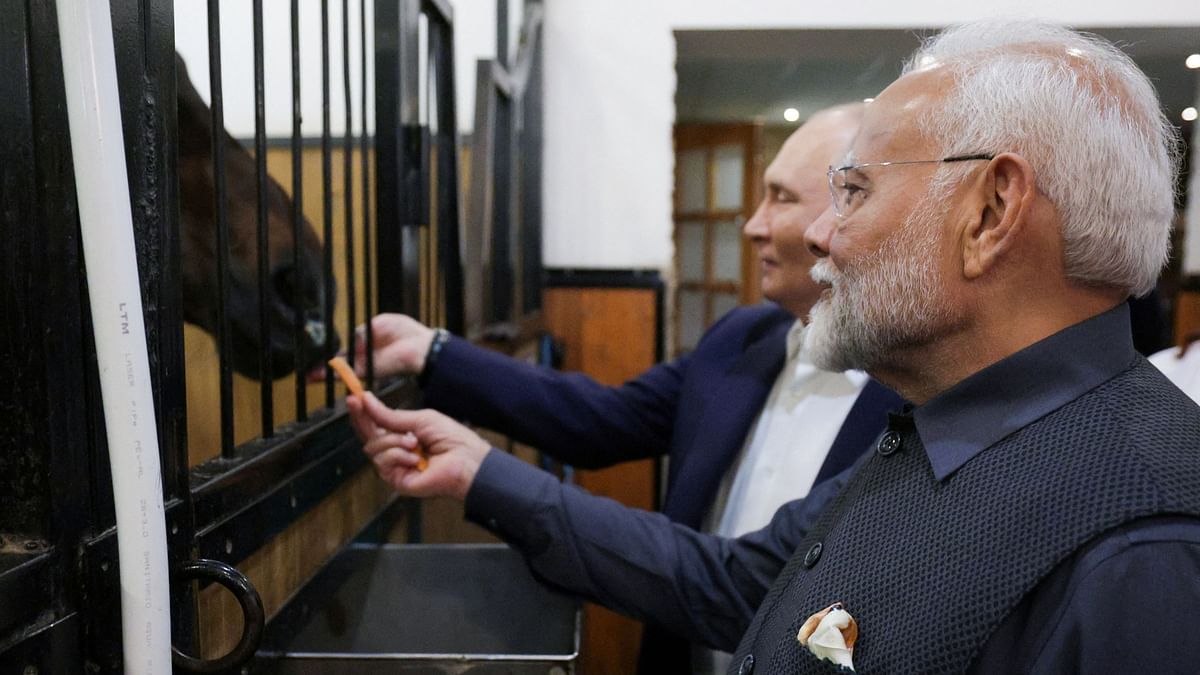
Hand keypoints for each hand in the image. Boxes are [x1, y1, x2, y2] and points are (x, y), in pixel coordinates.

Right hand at [310, 314, 434, 381]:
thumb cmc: (404, 331)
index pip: (340, 348)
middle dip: (320, 366)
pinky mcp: (368, 371)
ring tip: (306, 376)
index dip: (326, 351)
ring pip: (339, 370)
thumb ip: (362, 331)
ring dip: (322, 373)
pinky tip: (318, 376)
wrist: (421, 346)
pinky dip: (334, 374)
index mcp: (362, 342)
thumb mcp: (379, 322)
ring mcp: (363, 364)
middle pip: (336, 362)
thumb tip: (351, 340)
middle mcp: (360, 356)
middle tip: (303, 370)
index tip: (312, 352)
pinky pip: (348, 373)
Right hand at [347, 392, 489, 499]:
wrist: (467, 460)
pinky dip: (398, 455)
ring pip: (373, 448)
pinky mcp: (396, 480)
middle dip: (362, 418)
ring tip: (415, 442)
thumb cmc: (451, 439)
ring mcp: (395, 466)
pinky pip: (383, 463)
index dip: (363, 411)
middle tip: (357, 403)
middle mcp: (396, 451)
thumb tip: (367, 400)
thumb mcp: (420, 419)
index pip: (375, 424)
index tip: (353, 396)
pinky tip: (415, 458)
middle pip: (367, 435)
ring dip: (393, 441)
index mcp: (402, 435)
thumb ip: (391, 415)